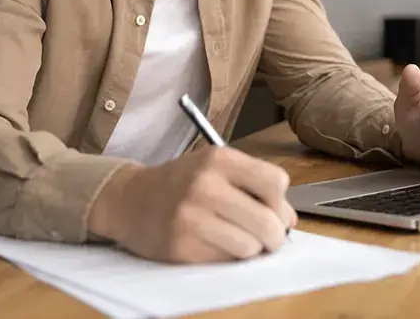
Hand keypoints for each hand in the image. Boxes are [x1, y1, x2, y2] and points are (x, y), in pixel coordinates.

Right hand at [88, 147, 297, 263]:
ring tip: (236, 238)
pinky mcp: (181, 246)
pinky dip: (227, 257)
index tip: (271, 207)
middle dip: (275, 235)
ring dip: (250, 248)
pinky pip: (225, 260)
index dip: (280, 201)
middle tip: (268, 237)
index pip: (276, 182)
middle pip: (268, 221)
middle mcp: (206, 185)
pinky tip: (213, 243)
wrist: (129, 199)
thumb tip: (289, 220)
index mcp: (220, 159)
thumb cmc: (182, 183)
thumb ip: (254, 186)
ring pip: (250, 246)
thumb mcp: (216, 168)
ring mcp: (191, 217)